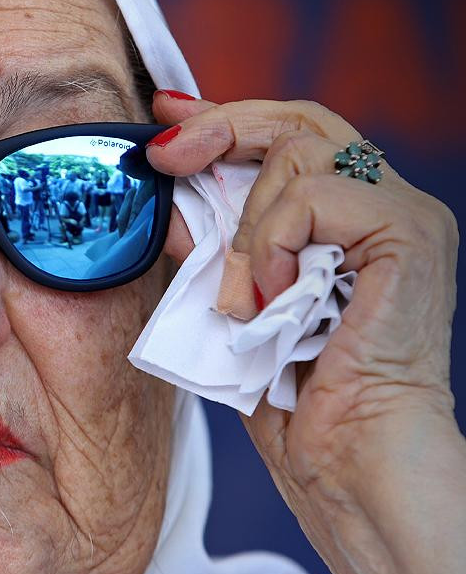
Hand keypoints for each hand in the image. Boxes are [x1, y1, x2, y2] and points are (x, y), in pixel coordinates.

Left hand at [147, 92, 464, 573]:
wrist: (344, 460)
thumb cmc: (292, 398)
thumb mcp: (232, 299)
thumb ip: (212, 246)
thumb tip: (170, 197)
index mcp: (347, 220)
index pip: (289, 137)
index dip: (223, 116)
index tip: (162, 113)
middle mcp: (383, 205)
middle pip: (299, 119)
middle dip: (218, 126)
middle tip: (163, 156)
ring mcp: (402, 214)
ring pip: (296, 156)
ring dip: (244, 229)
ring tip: (241, 299)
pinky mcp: (410, 234)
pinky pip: (313, 198)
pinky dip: (270, 246)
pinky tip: (270, 299)